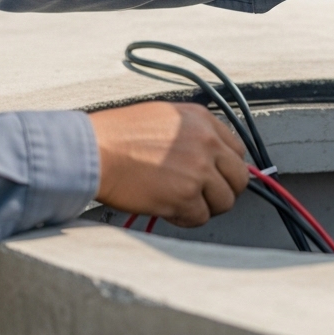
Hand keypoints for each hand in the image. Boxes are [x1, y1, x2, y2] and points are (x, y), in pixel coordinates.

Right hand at [88, 102, 248, 227]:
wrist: (94, 151)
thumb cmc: (117, 134)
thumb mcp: (164, 116)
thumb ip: (192, 133)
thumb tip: (209, 154)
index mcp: (201, 120)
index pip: (237, 150)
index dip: (226, 168)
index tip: (217, 176)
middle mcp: (206, 143)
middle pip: (239, 178)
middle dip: (223, 190)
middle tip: (204, 195)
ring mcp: (198, 171)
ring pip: (224, 201)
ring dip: (205, 206)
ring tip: (182, 202)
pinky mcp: (185, 197)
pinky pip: (201, 217)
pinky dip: (186, 218)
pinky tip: (168, 209)